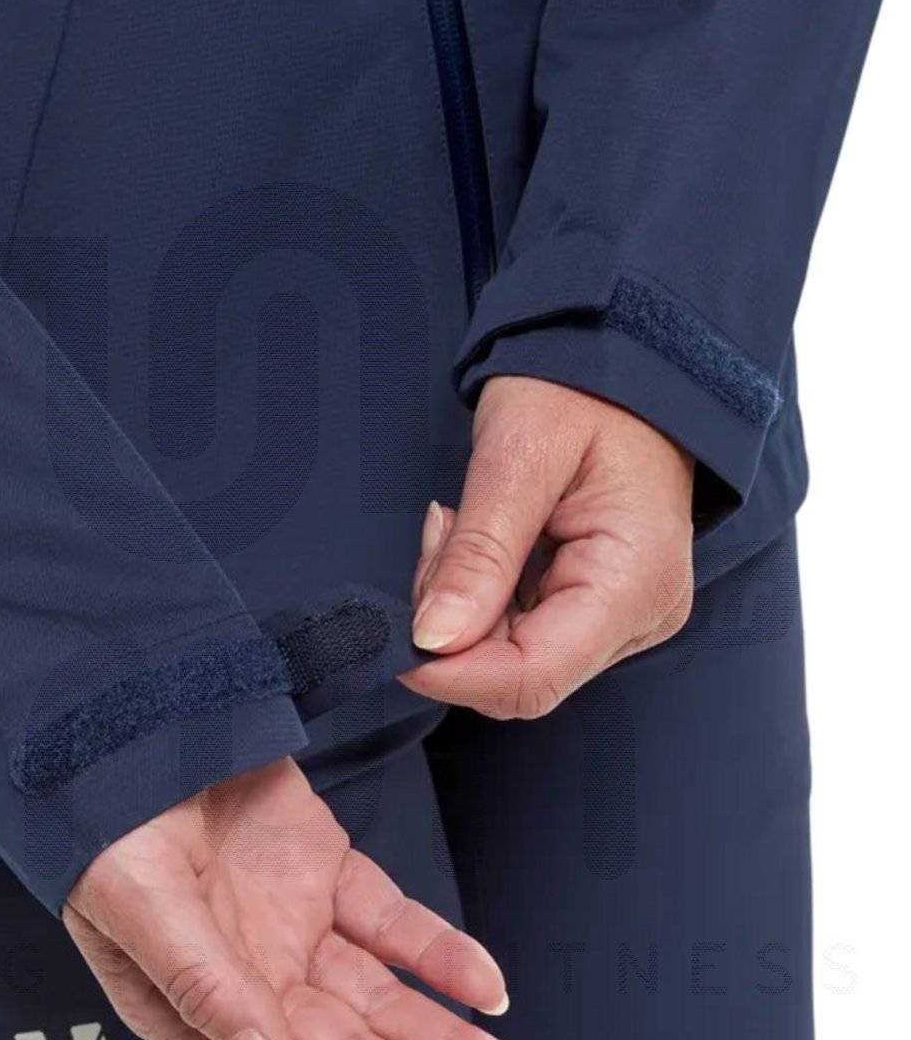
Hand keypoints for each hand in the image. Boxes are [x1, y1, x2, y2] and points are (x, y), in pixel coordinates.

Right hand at [65, 758, 539, 1039]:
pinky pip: (395, 927)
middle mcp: (257, 991)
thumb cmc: (105, 824)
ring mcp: (292, 932)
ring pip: (392, 1009)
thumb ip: (207, 993)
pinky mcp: (322, 872)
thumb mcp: (139, 908)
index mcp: (202, 1019)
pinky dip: (443, 957)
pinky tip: (490, 991)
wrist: (121, 719)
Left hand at [403, 376, 694, 715]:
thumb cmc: (581, 391)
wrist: (625, 362)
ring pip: (513, 658)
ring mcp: (626, 616)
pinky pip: (526, 632)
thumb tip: (434, 639)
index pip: (534, 677)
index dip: (454, 673)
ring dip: (464, 606)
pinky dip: (483, 598)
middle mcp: (642, 615)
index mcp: (636, 581)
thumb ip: (478, 555)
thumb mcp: (518, 457)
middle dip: (454, 626)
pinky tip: (482, 538)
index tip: (398, 635)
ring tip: (460, 522)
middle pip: (520, 675)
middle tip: (440, 534)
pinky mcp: (603, 608)